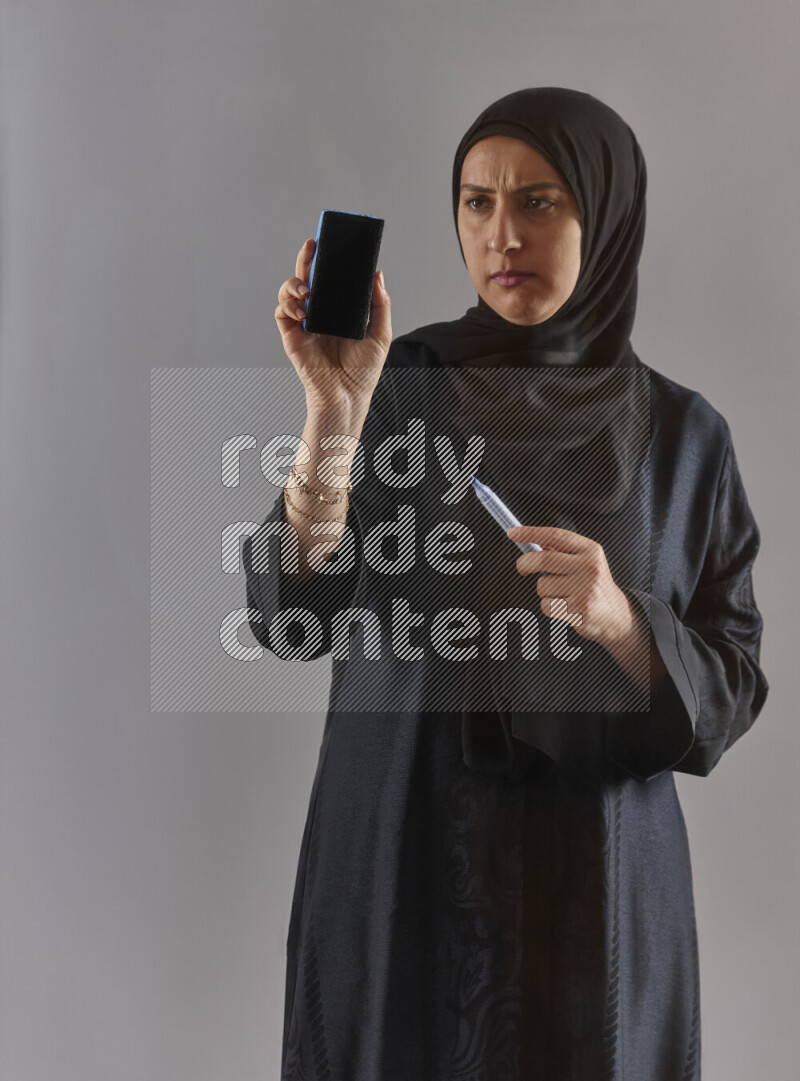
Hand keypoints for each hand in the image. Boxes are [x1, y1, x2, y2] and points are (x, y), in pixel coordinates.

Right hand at [274, 238, 392, 411]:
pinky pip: (282, 313)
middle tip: (311, 246)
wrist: (347, 395)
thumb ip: (380, 304)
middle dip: (306, 259)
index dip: (326, 260)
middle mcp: (319, 314)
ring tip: (305, 289)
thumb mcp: (380, 333)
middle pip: (306, 278)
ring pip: (289, 292)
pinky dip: (288, 306)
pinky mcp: (291, 337)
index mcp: (338, 310)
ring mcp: (304, 324)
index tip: (329, 243)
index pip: (329, 279)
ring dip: (294, 283)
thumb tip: (378, 274)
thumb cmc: (363, 370)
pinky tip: (303, 310)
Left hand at [507, 525, 635, 649]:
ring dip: (543, 591)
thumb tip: (531, 542)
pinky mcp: (579, 609)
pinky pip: (546, 605)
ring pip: (542, 585)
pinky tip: (565, 606)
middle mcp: (590, 567)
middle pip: (543, 559)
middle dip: (525, 564)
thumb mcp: (586, 561)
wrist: (615, 616)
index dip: (530, 533)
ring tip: (562, 594)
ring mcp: (585, 589)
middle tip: (522, 569)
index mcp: (590, 550)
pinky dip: (549, 606)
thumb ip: (562, 552)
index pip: (555, 536)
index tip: (512, 533)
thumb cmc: (594, 586)